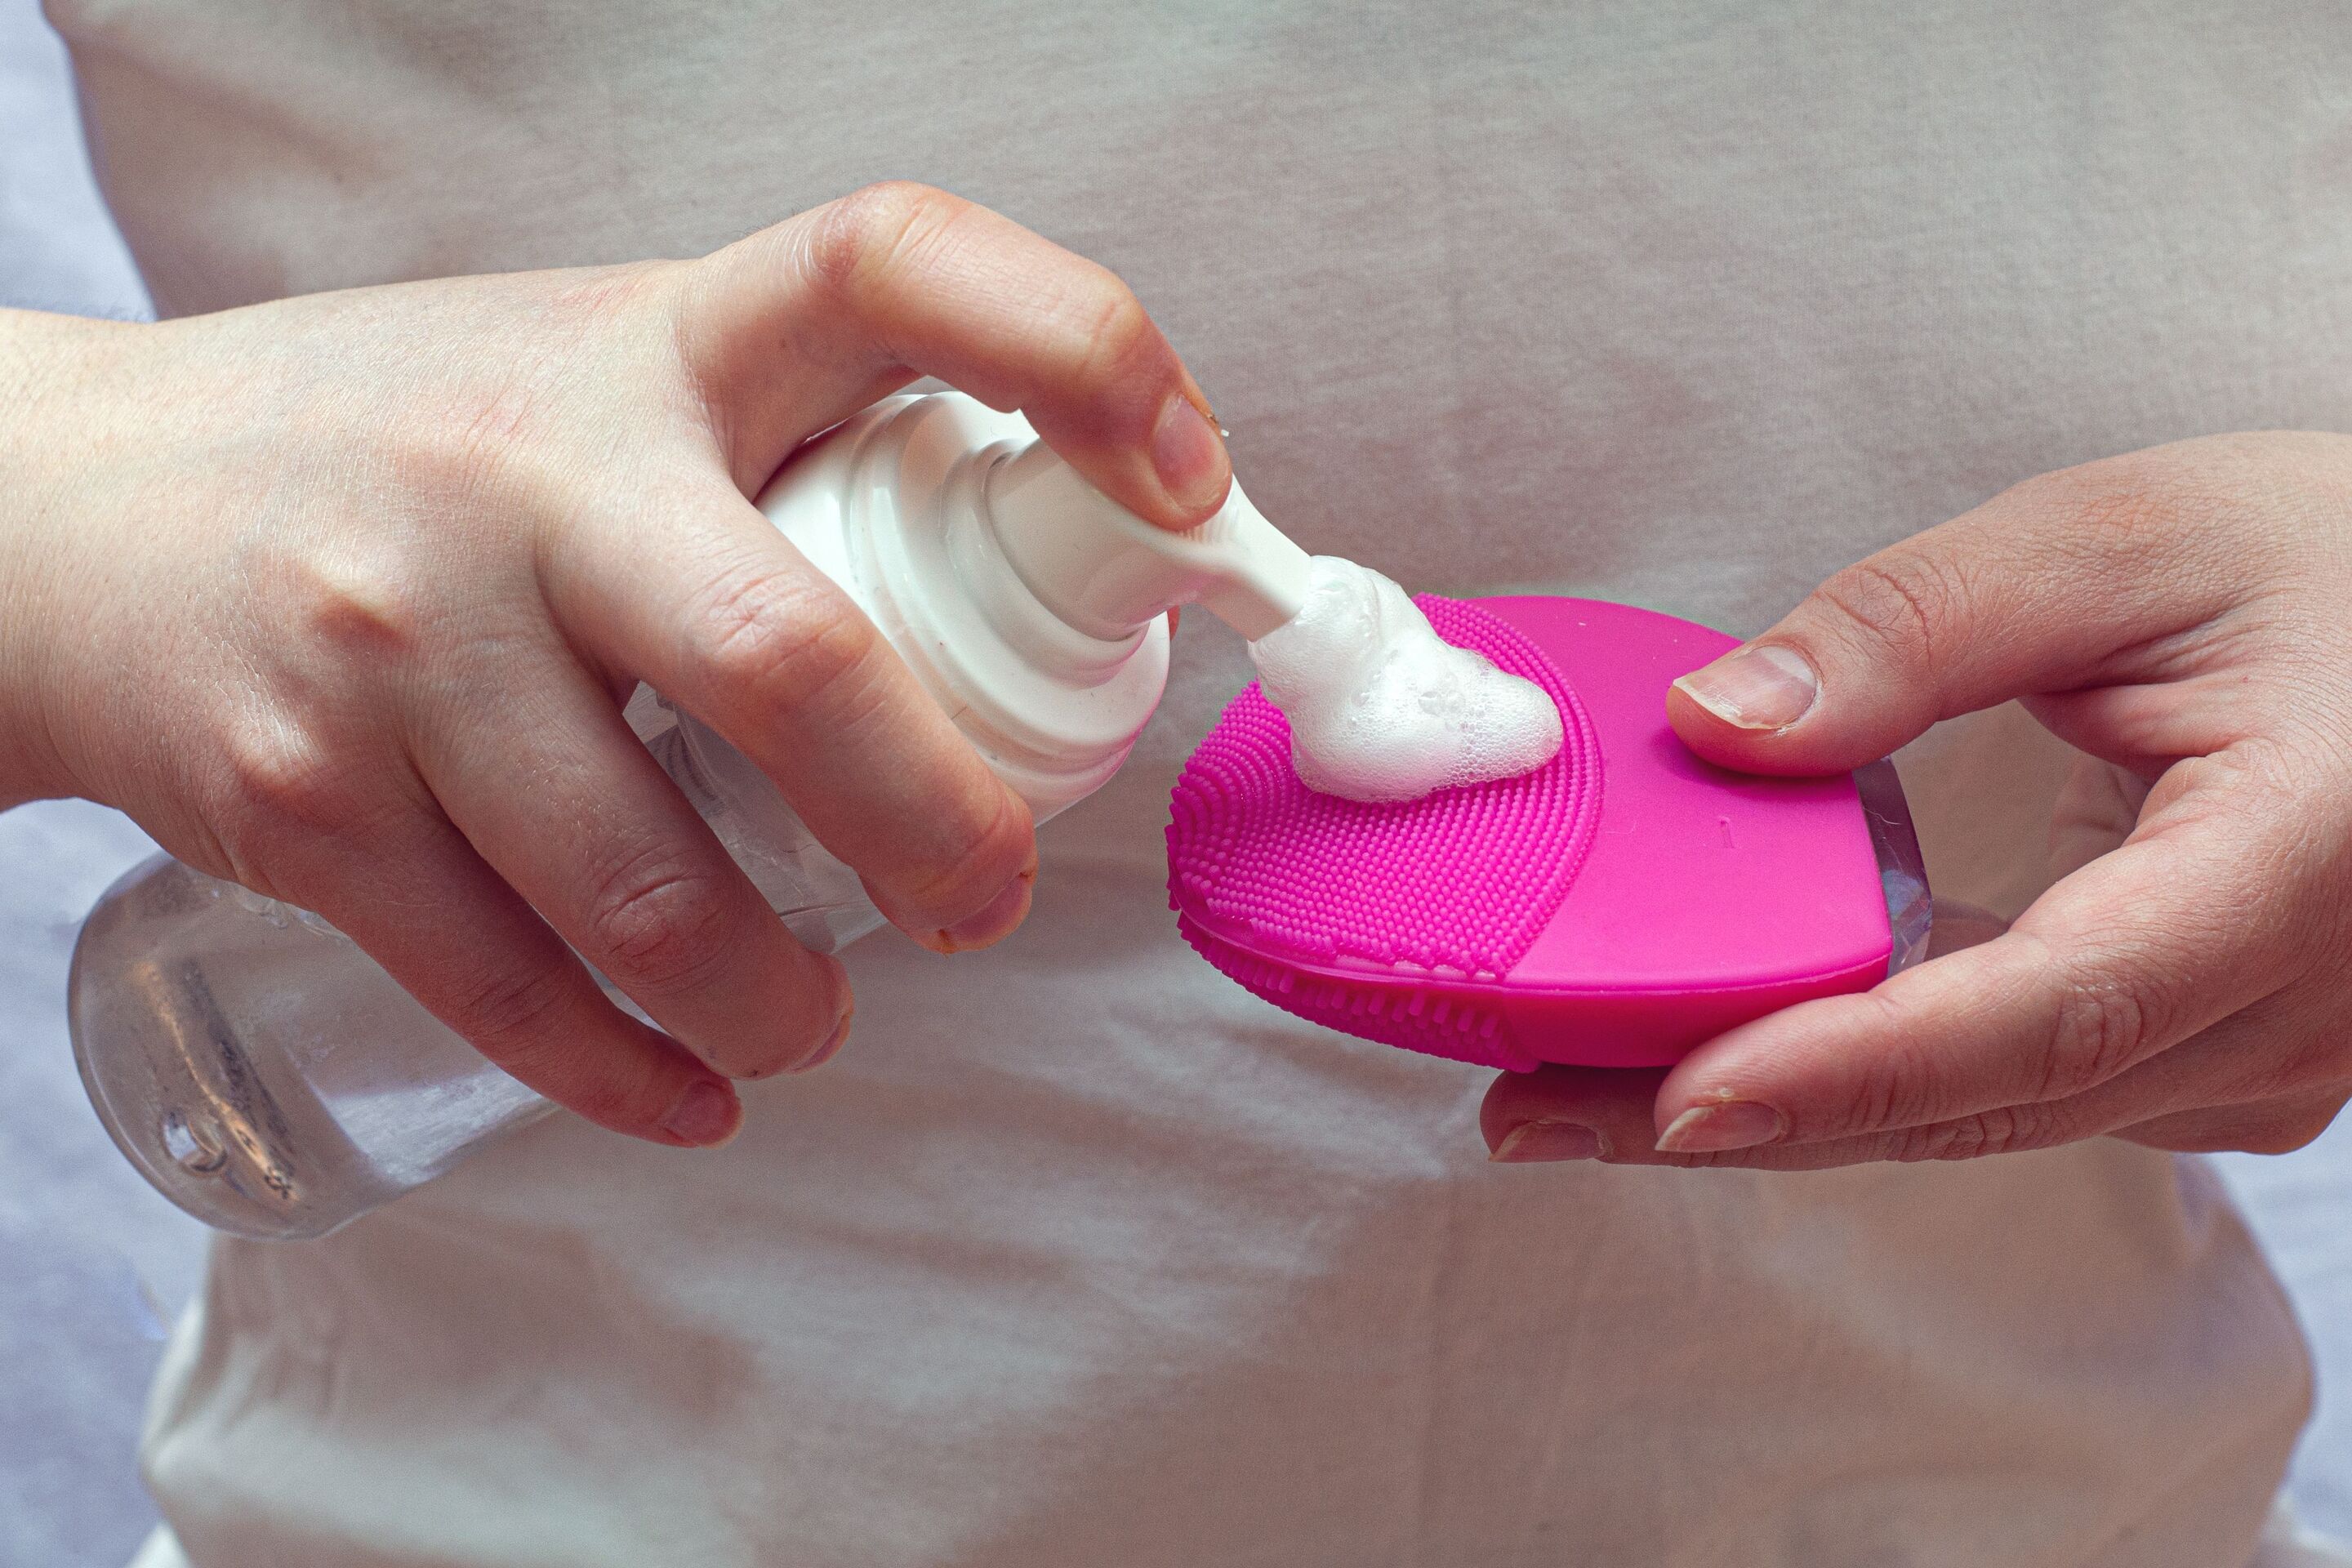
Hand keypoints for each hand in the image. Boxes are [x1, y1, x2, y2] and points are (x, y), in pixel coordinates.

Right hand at [0, 182, 1229, 1147]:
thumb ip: (786, 446)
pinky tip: (691, 1088)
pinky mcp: (305, 805)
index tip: (1188, 484)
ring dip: (779, 1001)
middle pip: (793, 666)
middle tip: (985, 900)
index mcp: (651, 347)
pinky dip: (632, 1074)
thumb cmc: (410, 444)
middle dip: (940, 825)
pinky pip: (513, 993)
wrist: (73, 507)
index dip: (1076, 354)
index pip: (894, 273)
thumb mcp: (602, 375)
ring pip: (652, 892)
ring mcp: (402, 649)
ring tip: (816, 1021)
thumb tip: (1034, 594)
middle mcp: (528, 480)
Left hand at [1484, 432, 2351, 1167]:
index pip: (2051, 1006)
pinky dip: (1866, 1075)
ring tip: (1582, 1088)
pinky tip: (1731, 1046)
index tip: (1678, 1098)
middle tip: (1534, 1110)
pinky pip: (2014, 1091)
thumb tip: (1717, 727)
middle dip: (1745, 1114)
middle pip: (1982, 1099)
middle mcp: (2291, 1006)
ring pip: (1985, 1116)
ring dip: (1786, 1107)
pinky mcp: (2210, 1059)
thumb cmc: (2329, 561)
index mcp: (2291, 865)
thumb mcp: (2125, 537)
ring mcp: (2262, 1059)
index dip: (1856, 1065)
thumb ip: (1916, 626)